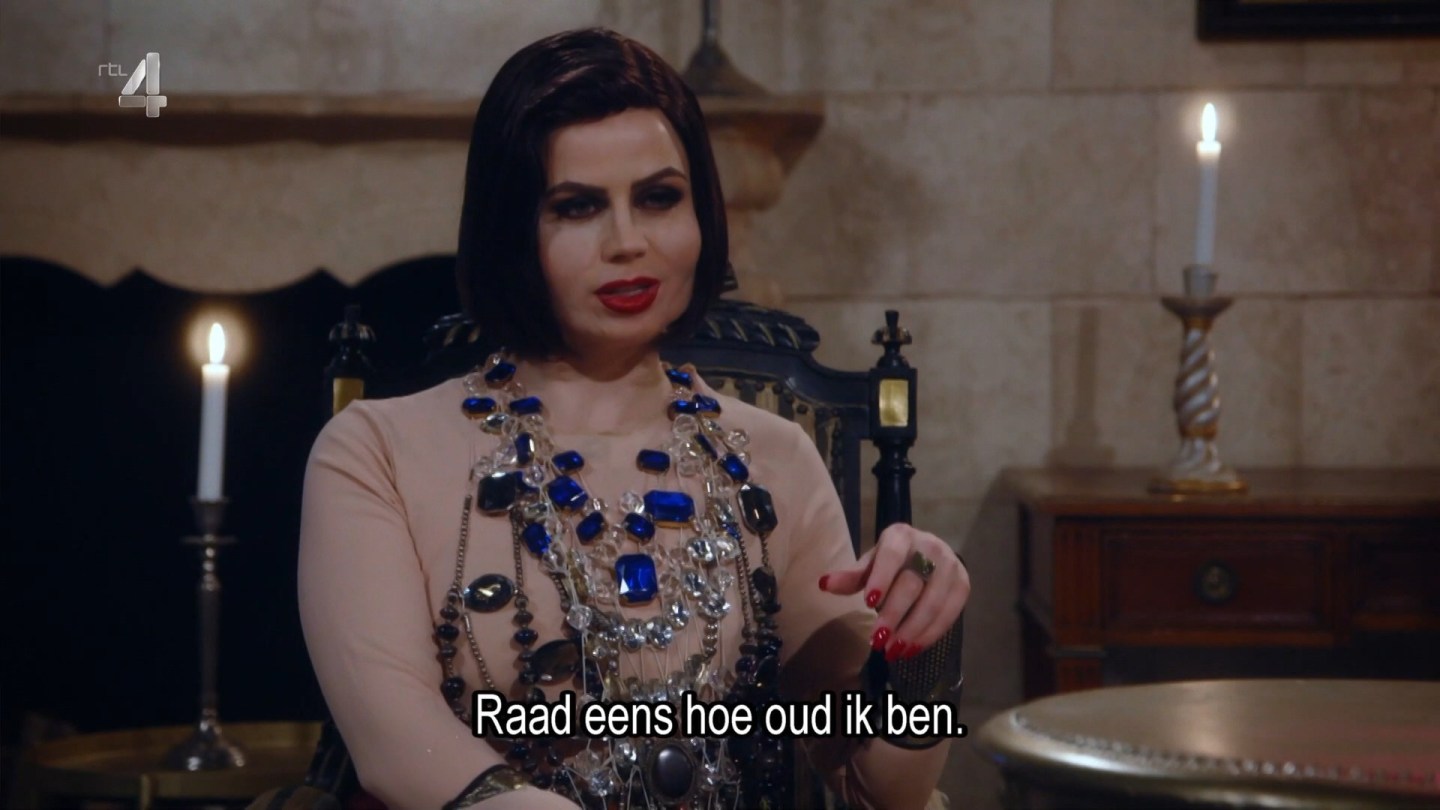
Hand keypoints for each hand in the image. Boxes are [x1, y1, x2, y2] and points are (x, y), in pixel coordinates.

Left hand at [818, 523, 968, 660]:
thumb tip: (824, 584)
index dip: (881, 578)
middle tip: (878, 641)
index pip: (891, 555)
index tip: (868, 603)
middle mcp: (930, 546)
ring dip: (912, 630)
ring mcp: (951, 565)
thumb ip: (851, 576)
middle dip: (894, 615)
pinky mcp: (963, 584)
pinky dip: (930, 634)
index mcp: (901, 535)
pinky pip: (949, 613)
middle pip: (912, 583)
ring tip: (894, 651)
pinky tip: (913, 648)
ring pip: (933, 601)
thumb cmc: (891, 563)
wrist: (928, 557)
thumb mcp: (870, 565)